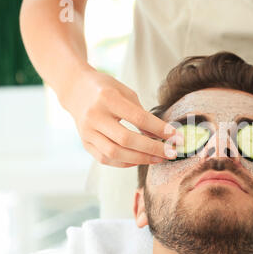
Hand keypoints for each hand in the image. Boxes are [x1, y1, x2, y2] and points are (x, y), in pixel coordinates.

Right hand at [59, 67, 183, 167]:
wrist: (76, 90)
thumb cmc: (107, 90)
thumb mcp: (127, 94)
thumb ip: (143, 115)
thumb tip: (162, 137)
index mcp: (108, 98)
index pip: (138, 118)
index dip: (159, 129)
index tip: (176, 136)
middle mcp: (94, 116)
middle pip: (126, 139)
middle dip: (153, 149)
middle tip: (171, 153)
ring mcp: (87, 131)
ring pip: (115, 153)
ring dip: (140, 159)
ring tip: (159, 159)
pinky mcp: (84, 143)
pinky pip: (106, 159)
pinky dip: (126, 163)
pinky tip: (140, 160)